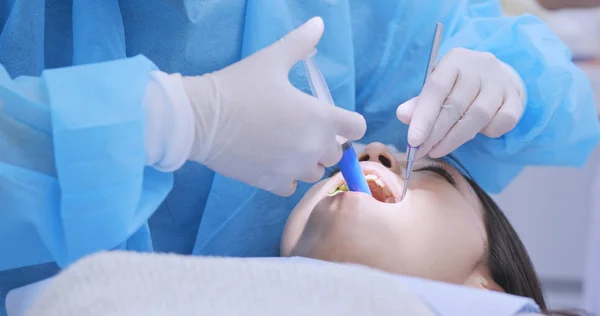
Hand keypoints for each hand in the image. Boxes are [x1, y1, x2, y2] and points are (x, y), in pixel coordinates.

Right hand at [183, 17, 365, 195]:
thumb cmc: (240, 87)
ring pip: (315, 171)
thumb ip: (300, 43)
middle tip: (300, 128)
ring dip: (307, 161)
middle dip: (324, 141)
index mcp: (321, 118)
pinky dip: (286, 177)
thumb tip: (318, 23)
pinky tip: (271, 162)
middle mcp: (314, 148)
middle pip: (337, 152)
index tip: (331, 117)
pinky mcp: (273, 184)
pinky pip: (292, 186)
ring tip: (285, 146)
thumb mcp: (272, 59)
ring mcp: (294, 169)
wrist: (202, 119)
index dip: (348, 122)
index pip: (357, 127)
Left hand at [396, 48, 524, 157]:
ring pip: (478, 117)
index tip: (413, 141)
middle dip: (435, 134)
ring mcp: (501, 82)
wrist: (496, 77)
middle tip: (420, 152)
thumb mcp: (436, 88)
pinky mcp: (516, 98)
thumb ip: (419, 103)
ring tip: (438, 150)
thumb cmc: (457, 85)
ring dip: (455, 139)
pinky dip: (487, 133)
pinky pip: (502, 122)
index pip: (436, 88)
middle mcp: (480, 66)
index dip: (423, 117)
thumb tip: (402, 115)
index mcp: (455, 60)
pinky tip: (473, 135)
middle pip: (455, 106)